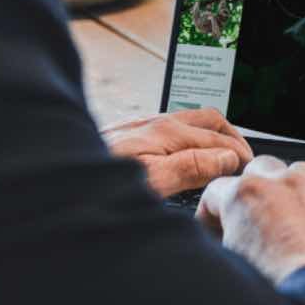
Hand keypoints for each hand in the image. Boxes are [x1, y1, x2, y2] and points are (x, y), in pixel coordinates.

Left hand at [105, 108, 253, 197]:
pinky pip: (169, 130)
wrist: (55, 179)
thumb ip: (191, 166)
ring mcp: (140, 128)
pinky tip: (184, 158)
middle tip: (244, 158)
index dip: (238, 154)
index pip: (218, 137)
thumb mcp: (152, 182)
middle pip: (207, 119)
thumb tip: (226, 158)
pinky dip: (189, 141)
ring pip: (187, 123)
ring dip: (210, 136)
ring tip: (222, 157)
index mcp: (165, 132)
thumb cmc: (98, 185)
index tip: (249, 171)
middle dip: (231, 135)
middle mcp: (154, 123)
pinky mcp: (126, 136)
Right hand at [198, 155, 304, 281]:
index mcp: (247, 195)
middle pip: (258, 169)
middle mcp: (284, 184)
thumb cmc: (284, 290)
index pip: (215, 190)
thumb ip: (225, 246)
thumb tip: (225, 247)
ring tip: (281, 226)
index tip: (213, 232)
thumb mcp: (232, 266)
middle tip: (247, 222)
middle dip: (251, 190)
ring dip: (285, 193)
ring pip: (295, 175)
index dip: (209, 214)